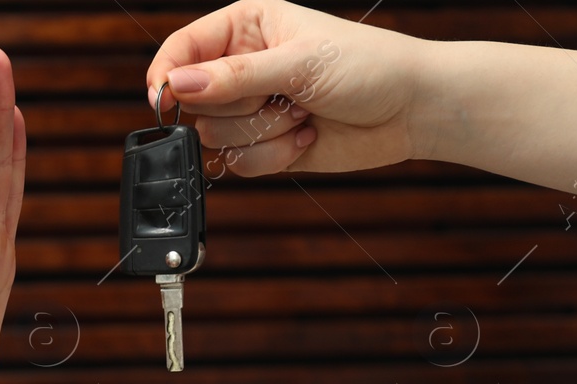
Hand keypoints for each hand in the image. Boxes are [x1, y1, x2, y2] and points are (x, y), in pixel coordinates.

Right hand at [146, 0, 428, 176]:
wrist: (412, 109)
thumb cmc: (368, 66)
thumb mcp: (298, 62)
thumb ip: (234, 76)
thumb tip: (177, 85)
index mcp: (246, 28)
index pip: (182, 49)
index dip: (167, 73)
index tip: (164, 96)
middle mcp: (242, 68)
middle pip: (195, 101)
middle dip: (236, 106)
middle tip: (279, 94)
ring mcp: (252, 109)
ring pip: (215, 137)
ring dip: (260, 132)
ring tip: (301, 113)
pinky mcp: (265, 145)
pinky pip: (239, 163)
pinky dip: (273, 156)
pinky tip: (305, 136)